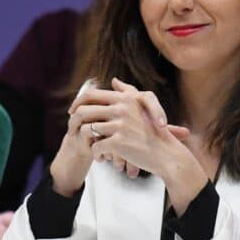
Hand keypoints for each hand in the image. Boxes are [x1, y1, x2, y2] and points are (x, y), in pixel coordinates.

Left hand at [50, 79, 188, 195]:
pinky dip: (96, 154)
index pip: (92, 94)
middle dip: (74, 122)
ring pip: (88, 130)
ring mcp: (120, 125)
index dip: (78, 102)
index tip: (73, 111)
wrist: (167, 154)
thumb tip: (114, 80)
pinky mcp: (119, 142)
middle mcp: (122, 109)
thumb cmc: (155, 132)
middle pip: (84, 111)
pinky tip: (101, 158)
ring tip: (94, 148)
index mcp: (125, 99)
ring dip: (87, 141)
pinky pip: (96, 147)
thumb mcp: (144, 106)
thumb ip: (128, 91)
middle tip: (73, 131)